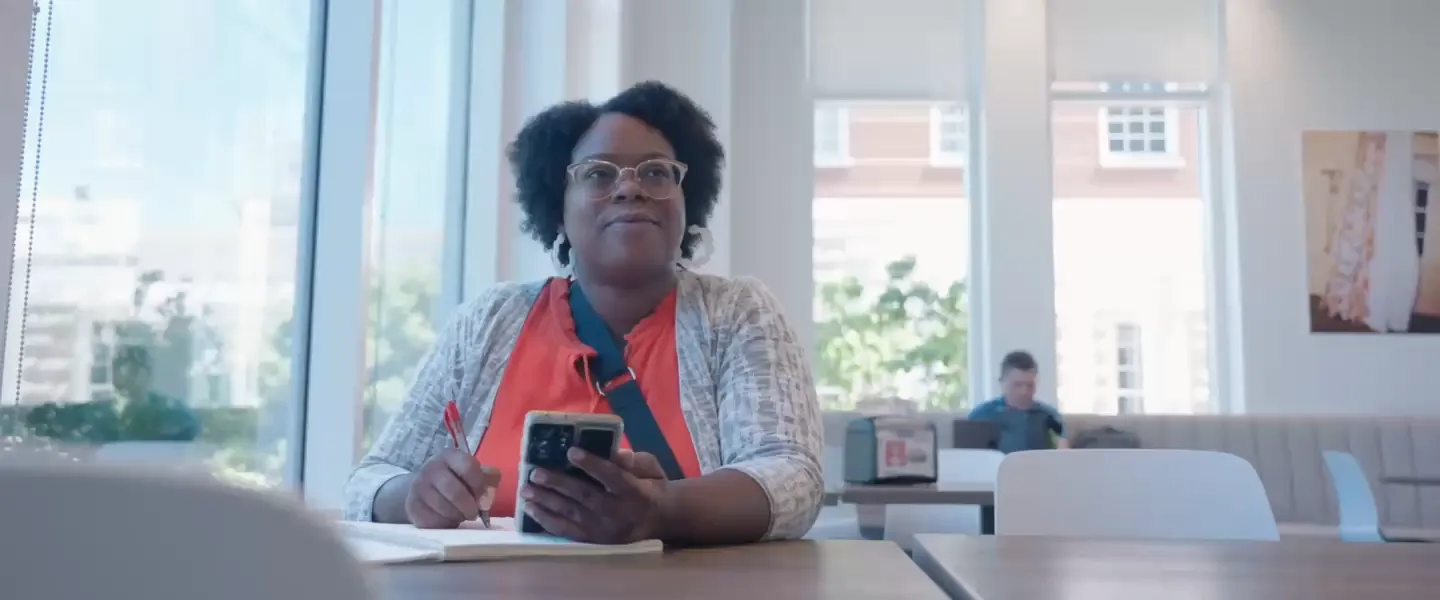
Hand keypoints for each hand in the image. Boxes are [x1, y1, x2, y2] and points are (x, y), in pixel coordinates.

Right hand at [404, 449, 500, 528]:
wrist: (423, 488)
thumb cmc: (455, 480)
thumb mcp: (472, 473)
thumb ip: (487, 481)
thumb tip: (487, 500)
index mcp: (449, 456)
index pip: (468, 467)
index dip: (479, 486)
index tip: (483, 497)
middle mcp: (431, 468)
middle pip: (455, 492)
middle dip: (469, 507)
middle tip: (473, 513)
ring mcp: (418, 487)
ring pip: (444, 509)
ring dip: (457, 516)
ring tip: (460, 515)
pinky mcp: (411, 506)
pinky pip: (433, 521)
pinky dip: (445, 524)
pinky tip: (447, 519)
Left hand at [520, 448, 669, 543]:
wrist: (657, 519)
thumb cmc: (650, 486)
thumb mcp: (650, 468)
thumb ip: (634, 461)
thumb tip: (617, 453)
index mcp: (635, 492)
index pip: (612, 477)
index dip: (592, 464)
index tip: (571, 451)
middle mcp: (618, 513)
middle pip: (585, 496)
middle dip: (558, 484)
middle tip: (535, 472)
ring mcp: (603, 530)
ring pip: (571, 514)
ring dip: (545, 502)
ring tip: (526, 490)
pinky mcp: (593, 540)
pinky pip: (566, 531)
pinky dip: (547, 520)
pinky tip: (531, 509)